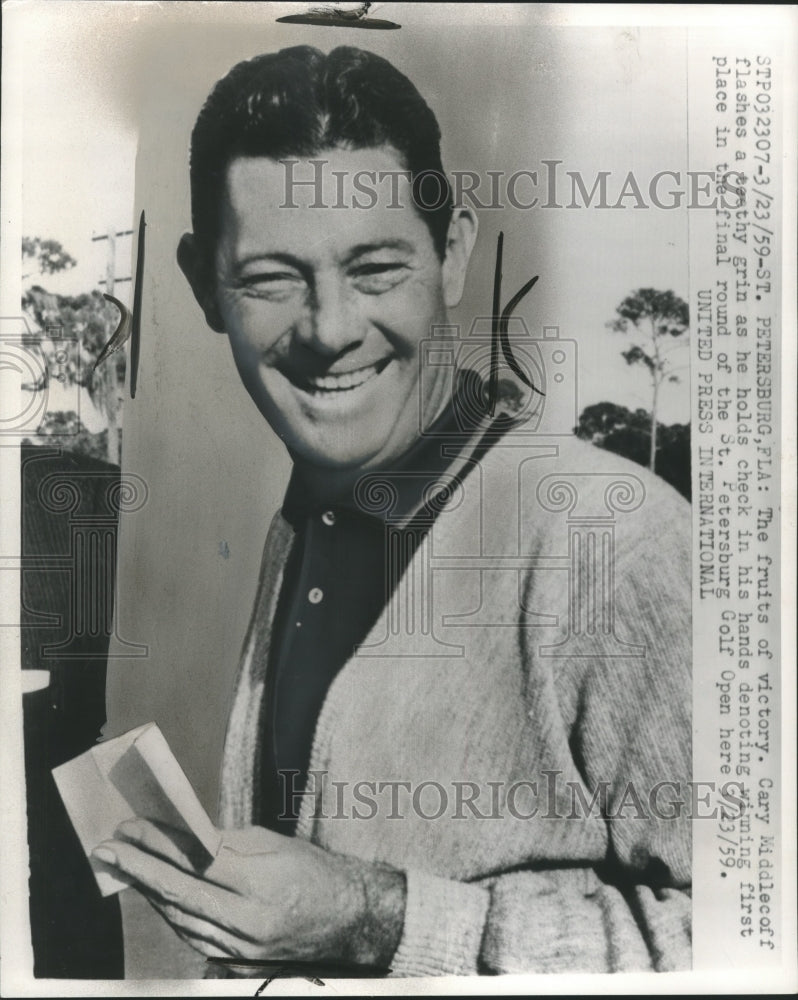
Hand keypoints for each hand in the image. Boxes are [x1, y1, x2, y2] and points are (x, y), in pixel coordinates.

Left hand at [92, 820, 405, 966]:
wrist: (350, 919)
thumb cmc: (313, 871)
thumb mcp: (272, 843)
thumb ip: (224, 843)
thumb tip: (180, 836)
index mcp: (263, 885)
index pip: (196, 862)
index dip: (157, 846)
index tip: (129, 829)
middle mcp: (250, 925)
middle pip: (180, 896)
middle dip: (140, 870)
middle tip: (110, 848)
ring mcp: (243, 954)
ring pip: (181, 921)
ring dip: (149, 893)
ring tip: (127, 867)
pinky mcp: (240, 968)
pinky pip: (194, 939)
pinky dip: (172, 915)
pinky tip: (157, 896)